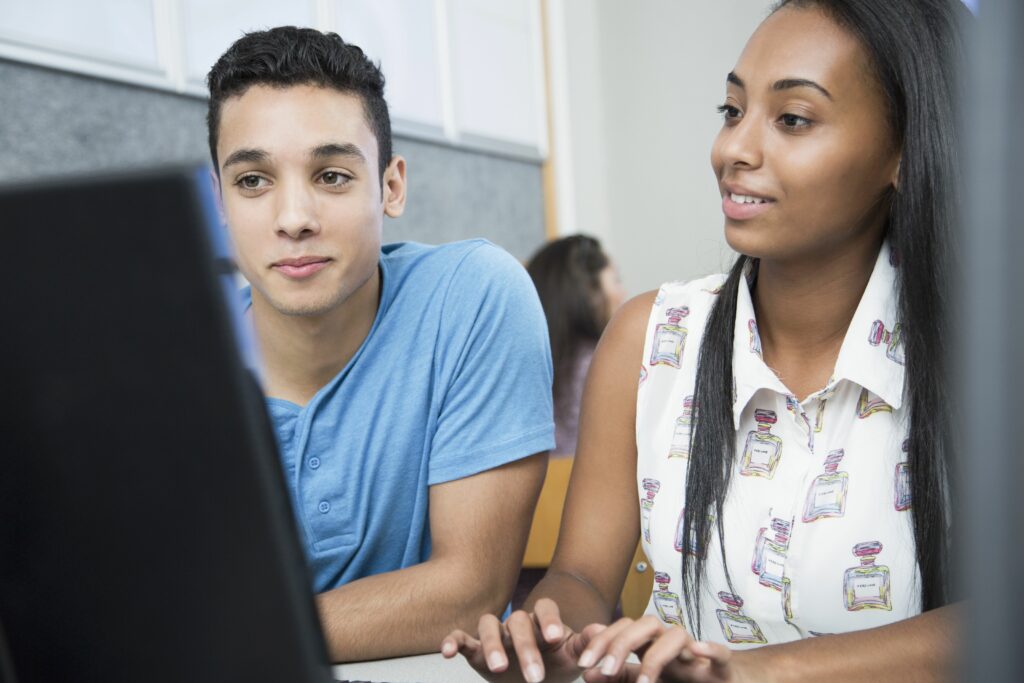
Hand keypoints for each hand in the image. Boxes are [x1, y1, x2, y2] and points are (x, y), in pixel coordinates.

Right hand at [441, 598, 606, 682]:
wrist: (536, 678)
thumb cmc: (556, 663)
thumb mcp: (573, 656)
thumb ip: (585, 643)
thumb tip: (602, 630)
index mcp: (542, 621)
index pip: (545, 609)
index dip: (548, 621)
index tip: (555, 638)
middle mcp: (517, 623)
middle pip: (517, 622)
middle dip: (526, 649)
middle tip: (536, 677)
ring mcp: (495, 633)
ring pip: (488, 626)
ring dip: (493, 645)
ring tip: (500, 668)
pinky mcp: (475, 648)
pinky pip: (462, 637)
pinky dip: (453, 640)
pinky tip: (446, 652)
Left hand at [572, 615, 748, 682]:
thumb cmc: (678, 680)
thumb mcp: (642, 680)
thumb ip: (617, 676)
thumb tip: (587, 672)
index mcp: (650, 643)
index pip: (622, 629)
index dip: (600, 643)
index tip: (583, 664)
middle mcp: (671, 642)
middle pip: (645, 624)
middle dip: (622, 644)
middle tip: (605, 670)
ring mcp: (696, 654)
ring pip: (678, 635)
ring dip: (657, 656)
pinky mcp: (721, 669)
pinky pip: (721, 653)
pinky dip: (711, 650)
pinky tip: (696, 650)